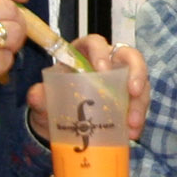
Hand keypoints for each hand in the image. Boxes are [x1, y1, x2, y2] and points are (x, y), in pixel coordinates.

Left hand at [25, 35, 150, 140]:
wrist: (59, 125)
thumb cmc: (54, 101)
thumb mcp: (44, 100)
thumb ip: (40, 96)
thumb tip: (37, 96)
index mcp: (84, 54)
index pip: (95, 43)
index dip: (101, 52)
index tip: (103, 70)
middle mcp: (107, 62)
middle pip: (129, 57)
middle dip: (136, 72)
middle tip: (133, 92)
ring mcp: (121, 80)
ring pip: (139, 82)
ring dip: (139, 103)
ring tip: (132, 125)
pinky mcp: (129, 99)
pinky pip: (139, 104)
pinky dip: (137, 119)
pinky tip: (132, 133)